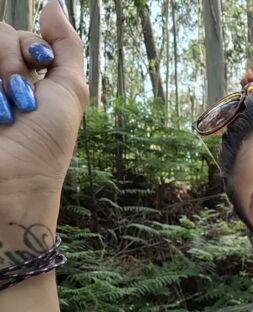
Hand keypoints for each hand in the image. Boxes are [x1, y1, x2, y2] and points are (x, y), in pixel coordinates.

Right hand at [0, 0, 87, 205]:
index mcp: (25, 76)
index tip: (40, 66)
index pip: (19, 36)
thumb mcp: (70, 88)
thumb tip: (52, 4)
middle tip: (21, 97)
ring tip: (5, 110)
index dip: (31, 47)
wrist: (16, 178)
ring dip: (0, 75)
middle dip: (13, 62)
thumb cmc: (48, 140)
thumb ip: (65, 44)